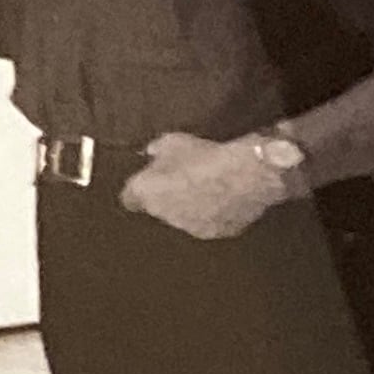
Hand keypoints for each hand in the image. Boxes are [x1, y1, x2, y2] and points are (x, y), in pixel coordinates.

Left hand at [119, 131, 296, 240]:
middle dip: (168, 197)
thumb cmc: (205, 154)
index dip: (139, 189)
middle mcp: (164, 216)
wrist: (245, 175)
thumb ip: (158, 149)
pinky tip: (229, 196)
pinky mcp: (218, 233)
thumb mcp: (174, 141)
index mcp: (146, 193)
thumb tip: (153, 153)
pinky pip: (212, 222)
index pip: (129, 199)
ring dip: (193, 207)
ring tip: (211, 186)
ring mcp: (191, 228)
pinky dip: (217, 213)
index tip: (149, 179)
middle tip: (185, 178)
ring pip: (186, 218)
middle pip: (160, 209)